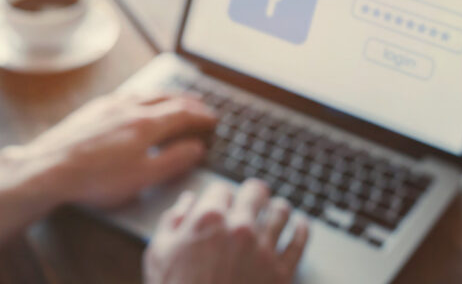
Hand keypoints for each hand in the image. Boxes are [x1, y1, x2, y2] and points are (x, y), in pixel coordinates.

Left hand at [11, 92, 217, 208]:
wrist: (49, 168)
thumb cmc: (96, 178)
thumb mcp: (142, 178)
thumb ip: (173, 161)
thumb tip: (196, 148)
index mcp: (146, 124)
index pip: (182, 113)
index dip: (201, 116)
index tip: (213, 119)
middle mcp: (129, 107)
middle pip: (166, 98)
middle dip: (187, 101)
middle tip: (201, 104)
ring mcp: (109, 105)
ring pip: (145, 93)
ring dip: (166, 95)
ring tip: (174, 99)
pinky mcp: (93, 109)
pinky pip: (127, 95)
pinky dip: (143, 96)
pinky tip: (138, 102)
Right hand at [144, 179, 309, 283]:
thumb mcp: (159, 253)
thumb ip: (172, 221)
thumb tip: (187, 202)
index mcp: (208, 218)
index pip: (222, 188)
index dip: (221, 195)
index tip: (222, 203)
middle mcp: (239, 228)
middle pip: (256, 191)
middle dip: (253, 194)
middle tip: (253, 198)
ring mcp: (264, 250)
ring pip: (281, 211)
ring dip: (278, 208)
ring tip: (277, 209)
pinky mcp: (281, 273)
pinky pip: (300, 242)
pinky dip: (302, 229)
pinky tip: (300, 225)